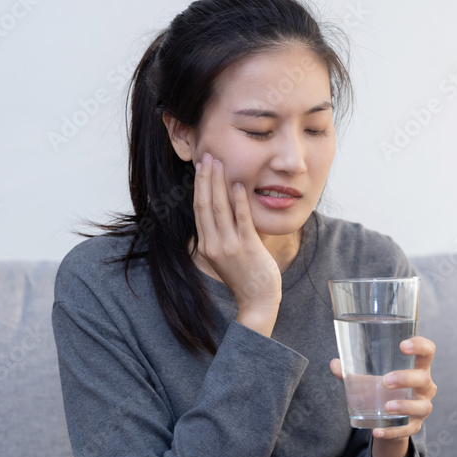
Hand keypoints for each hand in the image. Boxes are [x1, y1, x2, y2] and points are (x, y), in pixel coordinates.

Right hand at [192, 152, 281, 315]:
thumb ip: (222, 234)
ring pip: (219, 209)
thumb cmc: (245, 275)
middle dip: (205, 179)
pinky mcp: (247, 247)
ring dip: (218, 184)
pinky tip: (237, 185)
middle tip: (207, 156)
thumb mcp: (226, 254)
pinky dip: (238, 201)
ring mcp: (230, 246)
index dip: (199, 186)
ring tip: (218, 163)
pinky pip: (241, 220)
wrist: (257, 300)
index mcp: (207, 244)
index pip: (199, 209)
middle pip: (205, 205)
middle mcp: (214, 244)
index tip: (201, 167)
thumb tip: (224, 210)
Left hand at [329, 335, 437, 439]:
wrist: (389, 419)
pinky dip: (392, 432)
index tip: (402, 345)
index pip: (427, 351)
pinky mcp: (415, 426)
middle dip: (406, 378)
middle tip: (385, 381)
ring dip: (405, 406)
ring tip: (386, 407)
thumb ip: (352, 372)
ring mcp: (422, 407)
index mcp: (417, 368)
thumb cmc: (383, 389)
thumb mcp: (369, 379)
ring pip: (422, 406)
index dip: (420, 346)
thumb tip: (334, 364)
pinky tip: (377, 431)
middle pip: (423, 379)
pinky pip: (408, 430)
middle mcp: (425, 386)